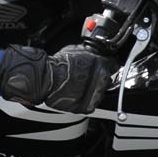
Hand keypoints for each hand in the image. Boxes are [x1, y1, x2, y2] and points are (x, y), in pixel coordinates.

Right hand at [0, 44, 115, 114]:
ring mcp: (92, 94)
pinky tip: (77, 93)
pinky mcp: (84, 106)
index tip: (105, 65)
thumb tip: (96, 54)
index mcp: (100, 66)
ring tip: (80, 84)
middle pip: (107, 80)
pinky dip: (85, 99)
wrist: (45, 77)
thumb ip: (91, 54)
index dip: (107, 65)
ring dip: (93, 89)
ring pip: (99, 93)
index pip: (112, 65)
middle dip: (100, 77)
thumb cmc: (58, 64)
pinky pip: (89, 103)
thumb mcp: (77, 50)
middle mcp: (100, 81)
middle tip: (88, 75)